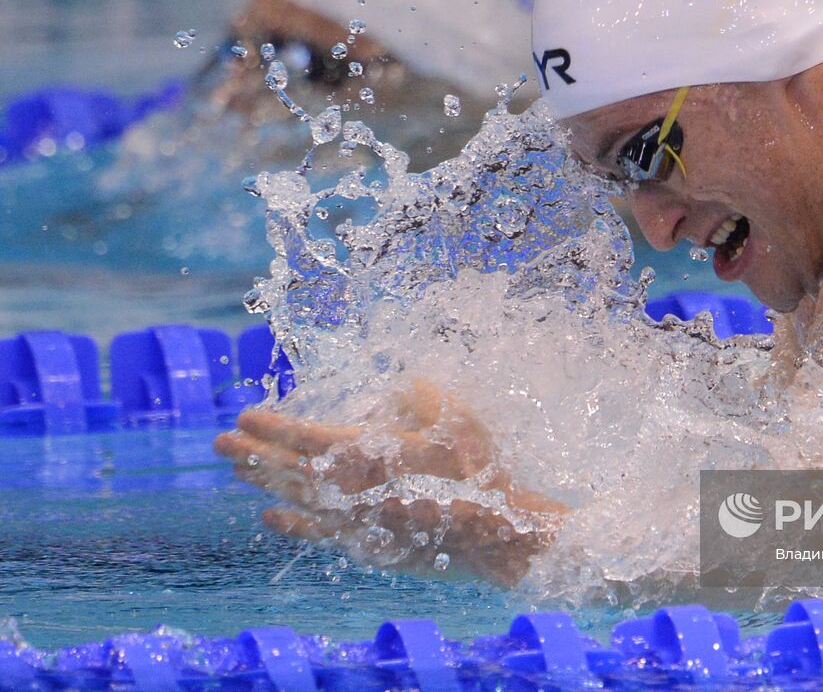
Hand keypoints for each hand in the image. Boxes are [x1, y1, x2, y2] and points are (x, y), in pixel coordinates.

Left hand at [214, 380, 564, 584]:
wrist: (495, 532)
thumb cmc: (478, 472)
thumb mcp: (458, 418)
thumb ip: (422, 397)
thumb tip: (396, 385)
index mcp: (370, 450)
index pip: (306, 434)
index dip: (273, 424)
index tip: (245, 415)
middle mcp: (352, 487)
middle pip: (288, 467)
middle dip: (251, 452)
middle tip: (219, 441)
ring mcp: (354, 519)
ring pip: (295, 498)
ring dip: (262, 482)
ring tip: (236, 470)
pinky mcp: (363, 545)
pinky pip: (314, 533)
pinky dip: (289, 524)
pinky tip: (270, 515)